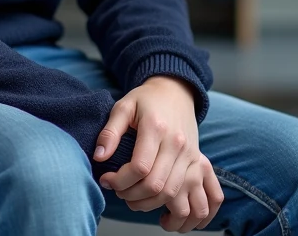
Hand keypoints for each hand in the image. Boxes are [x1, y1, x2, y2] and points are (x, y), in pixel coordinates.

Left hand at [95, 76, 224, 232]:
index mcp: (156, 128)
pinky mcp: (197, 162)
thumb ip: (110, 132)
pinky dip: (173, 206)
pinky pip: (190, 192)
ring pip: (171, 193)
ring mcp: (190, 154)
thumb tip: (99, 157)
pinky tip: (157, 206)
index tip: (107, 179)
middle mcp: (176, 143)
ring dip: (149, 204)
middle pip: (156, 185)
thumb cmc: (146, 99)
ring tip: (132, 199)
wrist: (176, 91)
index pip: (139, 167)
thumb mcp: (123, 106)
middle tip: (118, 191)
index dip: (119, 180)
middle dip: (131, 195)